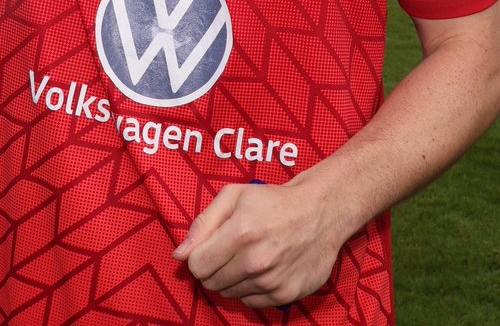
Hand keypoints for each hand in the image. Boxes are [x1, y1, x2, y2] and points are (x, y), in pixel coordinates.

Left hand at [172, 181, 341, 308]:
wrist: (320, 213)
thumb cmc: (272, 201)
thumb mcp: (234, 197)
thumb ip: (202, 224)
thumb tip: (179, 255)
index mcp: (240, 233)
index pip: (197, 266)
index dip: (197, 257)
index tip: (207, 248)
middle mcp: (256, 261)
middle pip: (211, 283)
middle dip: (212, 268)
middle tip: (227, 251)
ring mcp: (272, 281)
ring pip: (230, 293)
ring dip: (231, 279)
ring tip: (246, 257)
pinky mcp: (287, 295)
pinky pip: (252, 302)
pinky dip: (250, 288)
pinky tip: (262, 269)